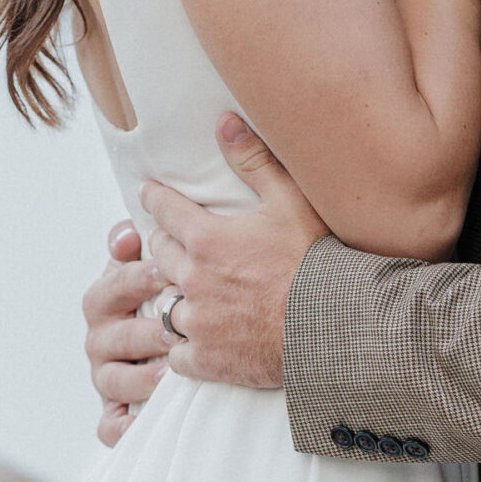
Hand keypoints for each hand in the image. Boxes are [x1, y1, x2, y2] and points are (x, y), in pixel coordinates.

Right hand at [83, 222, 170, 445]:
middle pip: (110, 336)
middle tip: (174, 328)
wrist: (177, 342)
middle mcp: (101, 339)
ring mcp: (106, 377)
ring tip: (168, 374)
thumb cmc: (167, 295)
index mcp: (107, 299)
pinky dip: (121, 428)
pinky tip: (142, 423)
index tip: (164, 272)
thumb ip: (139, 246)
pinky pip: (109, 427)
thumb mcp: (152, 265)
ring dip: (137, 378)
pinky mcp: (114, 414)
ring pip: (110, 380)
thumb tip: (127, 233)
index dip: (133, 279)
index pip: (110, 288)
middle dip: (142, 332)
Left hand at [140, 116, 329, 390]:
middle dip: (164, 245)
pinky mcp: (206, 359)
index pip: (163, 210)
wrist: (333, 327)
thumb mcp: (291, 201)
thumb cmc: (316, 261)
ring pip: (164, 305)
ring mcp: (197, 322)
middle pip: (159, 255)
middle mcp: (192, 280)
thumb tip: (224, 122)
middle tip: (172, 243)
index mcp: (206, 239)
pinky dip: (183, 346)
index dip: (154, 198)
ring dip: (173, 297)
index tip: (148, 194)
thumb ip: (254, 161)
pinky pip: (177, 353)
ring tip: (185, 295)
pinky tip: (196, 341)